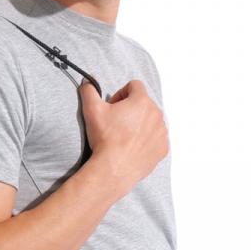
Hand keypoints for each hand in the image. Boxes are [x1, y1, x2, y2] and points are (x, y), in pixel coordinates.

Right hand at [79, 77, 168, 195]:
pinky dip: (147, 140)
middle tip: (117, 123)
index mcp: (142, 101)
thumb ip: (89, 90)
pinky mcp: (163, 148)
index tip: (113, 107)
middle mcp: (156, 114)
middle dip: (132, 110)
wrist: (114, 169)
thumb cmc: (105, 139)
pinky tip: (134, 147)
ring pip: (152, 121)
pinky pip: (157, 138)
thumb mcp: (92, 110)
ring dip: (141, 124)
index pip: (134, 86)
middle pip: (144, 104)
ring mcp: (162, 132)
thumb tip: (87, 81)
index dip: (121, 94)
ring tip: (125, 136)